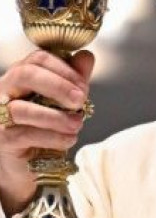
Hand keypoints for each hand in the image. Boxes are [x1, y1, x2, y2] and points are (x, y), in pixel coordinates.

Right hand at [0, 51, 92, 214]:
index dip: (65, 69)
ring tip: (77, 124)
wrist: (31, 162)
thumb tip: (86, 56)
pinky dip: (52, 136)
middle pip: (25, 74)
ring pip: (23, 108)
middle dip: (58, 86)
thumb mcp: (66, 100)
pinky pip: (25, 134)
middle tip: (80, 101)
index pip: (39, 58)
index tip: (84, 86)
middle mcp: (5, 90)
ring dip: (56, 116)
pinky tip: (69, 139)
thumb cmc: (48, 124)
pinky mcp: (2, 138)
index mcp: (22, 75)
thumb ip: (76, 78)